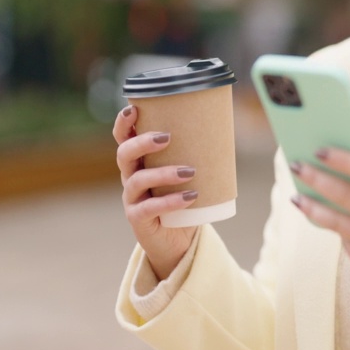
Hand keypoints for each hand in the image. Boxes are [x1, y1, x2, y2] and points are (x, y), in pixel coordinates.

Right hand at [114, 105, 197, 279]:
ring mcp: (131, 199)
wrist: (178, 240)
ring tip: (189, 171)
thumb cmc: (184, 198)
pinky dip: (170, 201)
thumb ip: (198, 153)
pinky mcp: (138, 219)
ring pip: (137, 180)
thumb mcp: (189, 173)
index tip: (134, 109)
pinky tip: (190, 196)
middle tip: (167, 137)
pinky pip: (149, 208)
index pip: (123, 137)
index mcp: (139, 161)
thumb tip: (226, 127)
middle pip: (124, 154)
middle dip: (142, 142)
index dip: (123, 123)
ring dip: (163, 173)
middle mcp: (130, 177)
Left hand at [290, 148, 349, 297]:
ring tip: (297, 197)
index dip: (343, 160)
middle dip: (318, 180)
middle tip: (297, 167)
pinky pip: (347, 243)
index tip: (319, 150)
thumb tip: (334, 168)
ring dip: (313, 208)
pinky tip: (325, 220)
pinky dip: (336, 231)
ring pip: (339, 223)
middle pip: (348, 197)